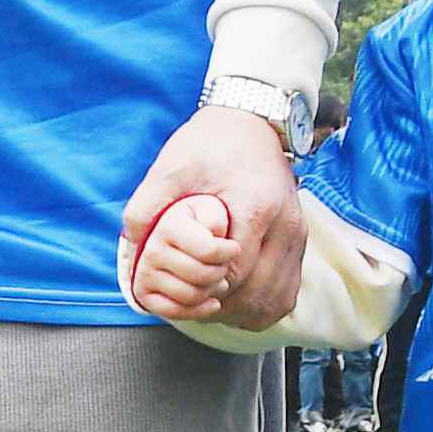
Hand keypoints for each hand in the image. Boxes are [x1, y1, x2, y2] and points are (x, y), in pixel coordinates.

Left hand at [117, 105, 304, 326]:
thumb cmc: (210, 143)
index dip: (206, 289)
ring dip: (245, 311)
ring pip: (278, 297)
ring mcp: (298, 234)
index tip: (183, 287)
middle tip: (193, 304)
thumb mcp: (171, 166)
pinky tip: (239, 302)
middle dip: (223, 306)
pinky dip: (265, 304)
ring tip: (214, 305)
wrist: (250, 120)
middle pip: (258, 292)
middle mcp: (286, 225)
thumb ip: (147, 204)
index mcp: (255, 208)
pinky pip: (289, 289)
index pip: (235, 273)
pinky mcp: (301, 239)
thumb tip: (131, 245)